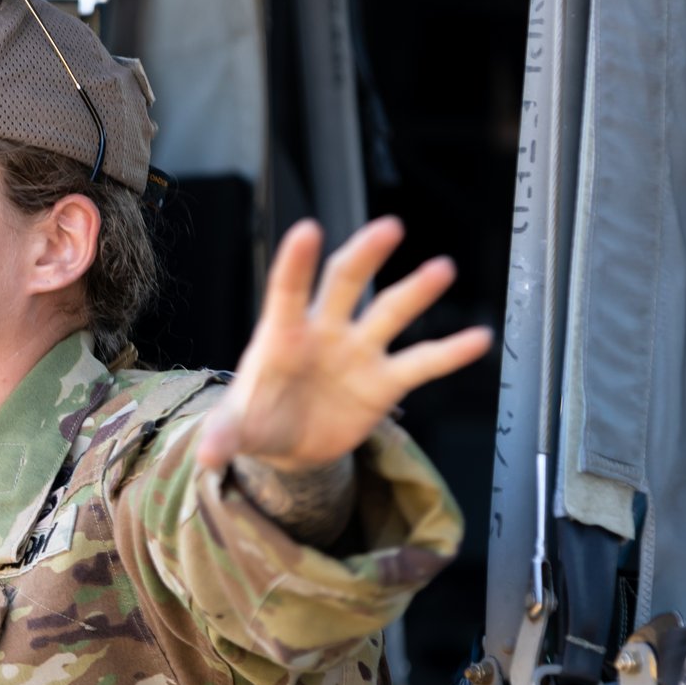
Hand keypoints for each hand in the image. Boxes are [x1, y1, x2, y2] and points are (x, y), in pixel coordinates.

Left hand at [194, 217, 492, 473]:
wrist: (287, 444)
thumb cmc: (257, 418)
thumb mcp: (236, 427)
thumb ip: (225, 435)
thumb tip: (207, 456)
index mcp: (281, 334)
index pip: (287, 290)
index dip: (296, 263)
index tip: (308, 230)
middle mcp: (324, 331)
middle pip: (345, 283)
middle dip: (365, 256)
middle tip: (389, 228)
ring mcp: (357, 352)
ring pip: (389, 313)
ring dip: (415, 292)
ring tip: (442, 269)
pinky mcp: (383, 381)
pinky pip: (420, 363)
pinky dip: (449, 352)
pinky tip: (478, 338)